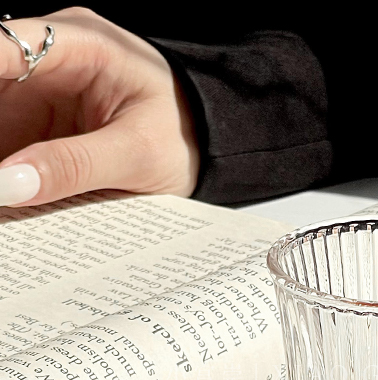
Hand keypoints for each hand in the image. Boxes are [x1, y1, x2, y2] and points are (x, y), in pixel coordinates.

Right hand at [0, 7, 198, 205]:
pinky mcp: (42, 123)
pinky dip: (8, 168)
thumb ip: (75, 166)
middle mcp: (52, 58)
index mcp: (81, 43)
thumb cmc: (188, 134)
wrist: (211, 145)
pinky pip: (9, 141)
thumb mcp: (138, 154)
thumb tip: (7, 184)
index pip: (2, 47)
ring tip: (5, 192)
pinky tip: (11, 193)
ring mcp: (44, 90)